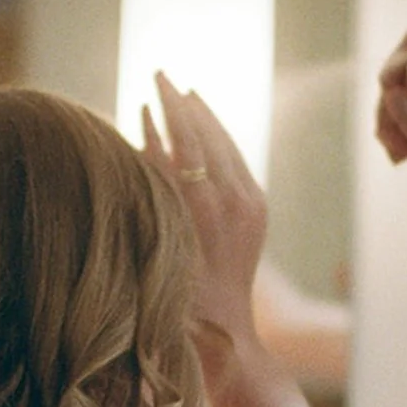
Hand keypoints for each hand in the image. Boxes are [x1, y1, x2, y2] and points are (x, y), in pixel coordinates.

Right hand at [140, 73, 265, 355]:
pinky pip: (238, 164)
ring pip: (226, 145)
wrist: (225, 331)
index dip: (167, 108)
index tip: (152, 83)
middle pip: (207, 136)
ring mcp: (251, 204)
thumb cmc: (177, 295)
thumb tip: (146, 132)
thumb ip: (153, 185)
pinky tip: (205, 128)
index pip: (184, 140)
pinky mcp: (259, 211)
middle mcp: (232, 199)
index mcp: (203, 206)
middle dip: (183, 104)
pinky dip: (219, 142)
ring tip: (185, 93)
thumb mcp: (157, 238)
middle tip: (163, 75)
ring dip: (204, 117)